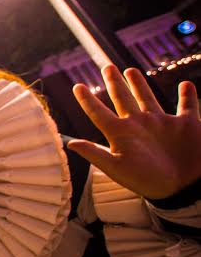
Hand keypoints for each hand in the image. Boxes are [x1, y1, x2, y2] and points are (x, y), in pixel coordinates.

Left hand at [69, 65, 200, 198]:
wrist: (182, 189)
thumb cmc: (147, 181)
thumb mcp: (117, 168)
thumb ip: (95, 154)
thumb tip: (69, 143)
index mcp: (121, 133)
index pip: (99, 113)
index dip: (87, 100)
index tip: (77, 86)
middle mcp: (139, 125)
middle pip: (122, 98)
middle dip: (114, 83)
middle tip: (106, 67)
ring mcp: (162, 124)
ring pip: (148, 97)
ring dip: (139, 84)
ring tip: (130, 70)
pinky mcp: (186, 125)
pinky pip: (187, 106)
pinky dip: (188, 95)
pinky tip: (186, 84)